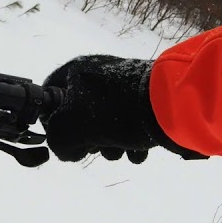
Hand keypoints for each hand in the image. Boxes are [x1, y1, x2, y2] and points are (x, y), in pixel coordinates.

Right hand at [40, 55, 204, 162]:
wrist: (171, 104)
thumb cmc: (114, 112)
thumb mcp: (71, 130)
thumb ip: (57, 141)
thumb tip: (67, 149)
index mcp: (76, 71)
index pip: (50, 96)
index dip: (50, 122)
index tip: (61, 140)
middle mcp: (99, 74)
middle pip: (80, 115)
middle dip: (87, 140)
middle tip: (95, 148)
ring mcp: (124, 86)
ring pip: (106, 123)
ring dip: (111, 146)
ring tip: (122, 151)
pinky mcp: (147, 99)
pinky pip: (130, 124)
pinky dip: (132, 142)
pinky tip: (139, 150)